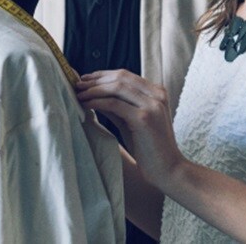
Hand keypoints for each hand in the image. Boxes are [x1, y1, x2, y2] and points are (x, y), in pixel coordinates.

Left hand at [76, 70, 184, 187]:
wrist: (168, 170)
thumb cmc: (148, 148)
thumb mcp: (131, 121)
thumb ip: (117, 106)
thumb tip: (93, 94)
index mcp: (157, 92)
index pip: (125, 75)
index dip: (103, 74)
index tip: (85, 79)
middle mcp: (157, 94)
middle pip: (121, 77)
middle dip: (96, 80)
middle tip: (77, 85)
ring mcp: (152, 105)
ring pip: (117, 87)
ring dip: (94, 89)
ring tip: (78, 94)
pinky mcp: (144, 118)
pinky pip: (115, 104)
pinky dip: (97, 102)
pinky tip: (85, 105)